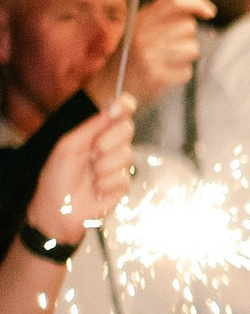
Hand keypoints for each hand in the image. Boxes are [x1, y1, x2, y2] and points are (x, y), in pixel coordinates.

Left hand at [31, 99, 133, 244]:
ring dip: (103, 167)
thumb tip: (112, 108)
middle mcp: (111, 145)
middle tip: (92, 154)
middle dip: (107, 142)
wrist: (58, 208)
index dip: (124, 105)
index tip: (118, 108)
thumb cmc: (57, 176)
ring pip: (126, 156)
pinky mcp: (123, 185)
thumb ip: (91, 126)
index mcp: (97, 132)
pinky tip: (95, 190)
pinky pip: (124, 178)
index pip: (120, 111)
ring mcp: (118, 165)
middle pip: (127, 129)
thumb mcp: (69, 145)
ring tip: (90, 177)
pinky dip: (106, 185)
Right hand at [120, 0, 213, 108]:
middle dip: (186, 37)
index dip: (197, 2)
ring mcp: (150, 56)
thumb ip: (165, 16)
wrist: (109, 86)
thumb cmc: (132, 55)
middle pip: (188, 26)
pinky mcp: (156, 77)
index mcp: (141, 19)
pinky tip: (163, 75)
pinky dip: (179, 75)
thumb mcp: (140, 28)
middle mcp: (144, 34)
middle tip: (169, 47)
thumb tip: (201, 9)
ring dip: (184, 57)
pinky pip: (187, 72)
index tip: (210, 11)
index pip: (175, 1)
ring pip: (192, 49)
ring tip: (165, 61)